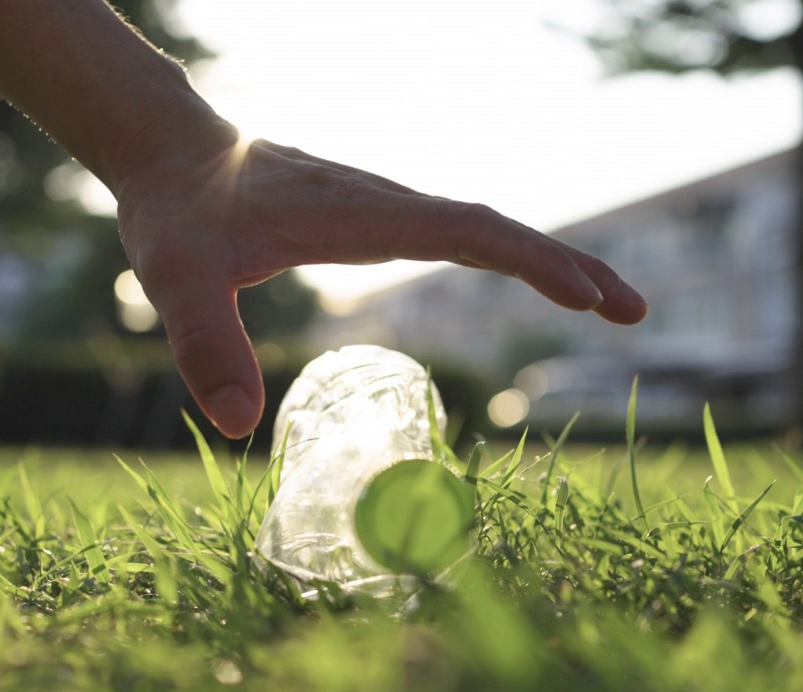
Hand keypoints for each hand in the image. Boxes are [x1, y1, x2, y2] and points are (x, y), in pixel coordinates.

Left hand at [115, 131, 647, 438]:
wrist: (170, 153)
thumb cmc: (176, 213)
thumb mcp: (176, 280)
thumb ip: (205, 345)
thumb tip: (239, 428)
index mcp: (354, 214)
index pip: (464, 230)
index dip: (528, 260)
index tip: (585, 292)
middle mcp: (381, 203)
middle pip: (495, 228)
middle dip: (567, 266)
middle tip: (633, 310)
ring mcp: (381, 206)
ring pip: (483, 227)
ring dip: (547, 259)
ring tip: (607, 302)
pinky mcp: (372, 215)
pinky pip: (457, 231)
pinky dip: (506, 254)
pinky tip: (524, 277)